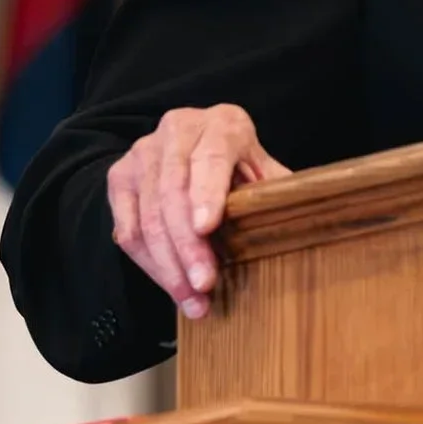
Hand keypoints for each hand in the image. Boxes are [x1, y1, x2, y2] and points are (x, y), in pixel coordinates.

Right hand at [105, 104, 290, 318]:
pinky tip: (171, 289)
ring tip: (192, 299)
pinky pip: (127, 229)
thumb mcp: (264, 169)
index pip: (211, 157)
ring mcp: (142, 153)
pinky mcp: (119, 178)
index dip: (207, 193)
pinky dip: (149, 265)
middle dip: (187, 245)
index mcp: (222, 124)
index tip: (206, 227)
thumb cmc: (240, 164)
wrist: (194, 143)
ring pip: (147, 216)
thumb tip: (303, 221)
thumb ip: (276, 190)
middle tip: (204, 285)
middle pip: (173, 193)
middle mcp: (177, 130)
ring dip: (168, 265)